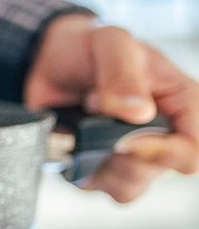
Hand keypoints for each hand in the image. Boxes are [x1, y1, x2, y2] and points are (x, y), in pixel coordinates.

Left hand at [24, 13, 198, 201]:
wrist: (45, 59)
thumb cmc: (88, 47)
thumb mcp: (109, 42)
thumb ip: (123, 73)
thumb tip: (138, 112)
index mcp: (181, 103)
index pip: (195, 148)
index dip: (169, 153)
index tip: (129, 139)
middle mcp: (162, 134)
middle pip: (160, 169)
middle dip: (124, 150)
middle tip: (94, 111)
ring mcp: (130, 155)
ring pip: (128, 186)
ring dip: (101, 159)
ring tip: (85, 120)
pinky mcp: (99, 167)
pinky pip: (96, 186)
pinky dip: (79, 168)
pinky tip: (72, 139)